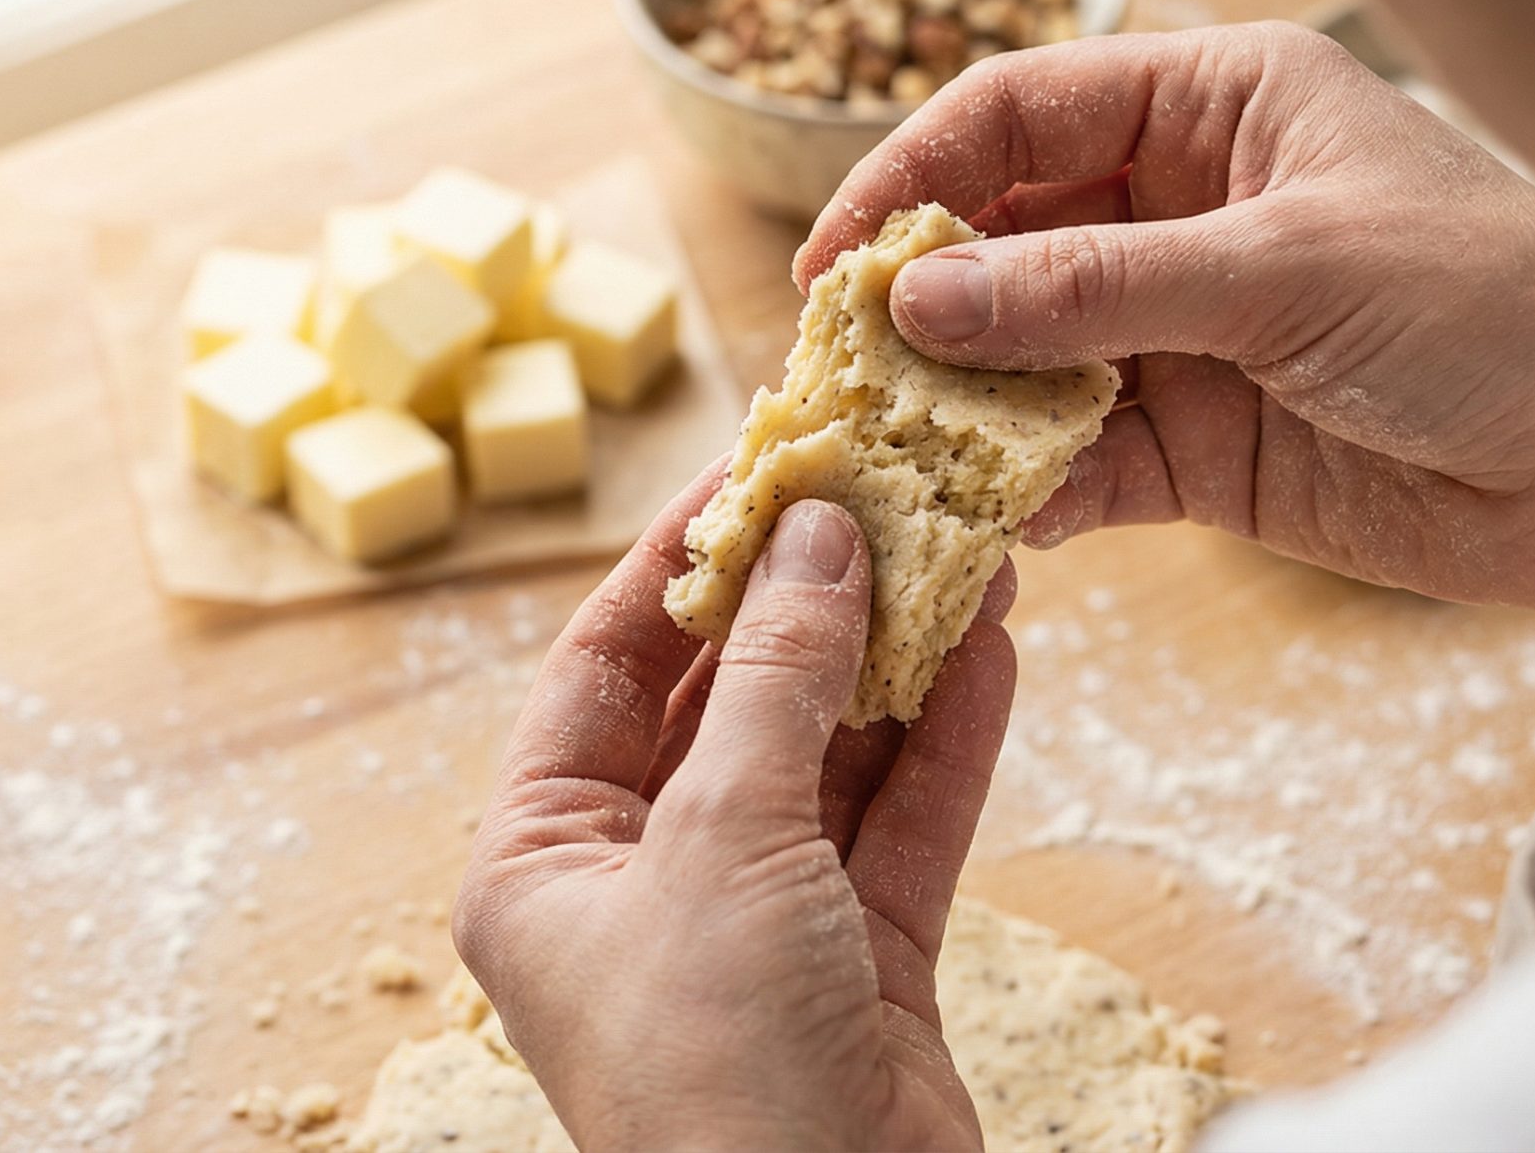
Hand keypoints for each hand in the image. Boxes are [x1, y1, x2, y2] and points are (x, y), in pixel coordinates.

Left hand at [453, 473, 1017, 1150]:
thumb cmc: (716, 1068)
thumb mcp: (725, 843)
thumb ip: (779, 682)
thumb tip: (814, 534)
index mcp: (542, 862)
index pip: (598, 670)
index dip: (676, 563)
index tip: (755, 466)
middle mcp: (640, 886)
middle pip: (724, 703)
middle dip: (806, 603)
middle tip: (877, 493)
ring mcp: (756, 925)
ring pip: (829, 757)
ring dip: (894, 659)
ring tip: (961, 549)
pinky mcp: (860, 965)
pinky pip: (901, 824)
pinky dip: (945, 742)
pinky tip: (992, 650)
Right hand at [798, 23, 1534, 713]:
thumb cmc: (1488, 310)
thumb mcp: (1282, 273)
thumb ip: (1095, 289)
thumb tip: (920, 302)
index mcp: (1218, 106)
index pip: (1024, 111)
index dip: (917, 175)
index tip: (837, 261)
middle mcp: (1188, 207)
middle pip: (1007, 237)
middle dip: (923, 303)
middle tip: (836, 375)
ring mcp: (1187, 331)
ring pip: (1026, 356)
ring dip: (957, 405)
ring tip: (878, 459)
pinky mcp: (1200, 446)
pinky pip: (1078, 458)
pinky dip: (1022, 490)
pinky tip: (972, 525)